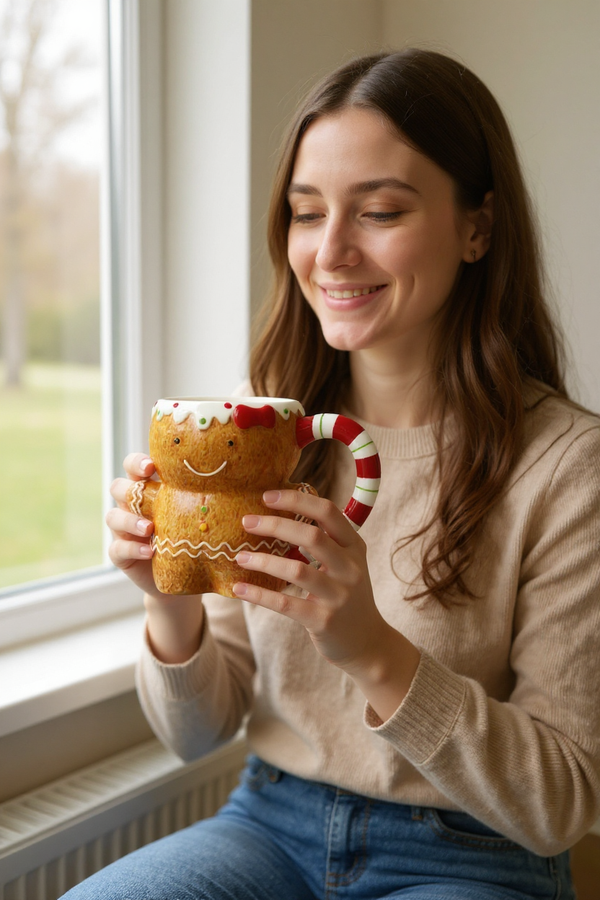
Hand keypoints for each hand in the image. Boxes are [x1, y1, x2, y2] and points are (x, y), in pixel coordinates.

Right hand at [107, 453, 204, 663]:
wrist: (186, 580)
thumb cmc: (200, 538)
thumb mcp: (209, 515)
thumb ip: (222, 498)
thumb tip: (271, 478)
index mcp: (154, 489)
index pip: (136, 465)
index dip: (138, 461)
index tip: (153, 464)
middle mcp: (135, 505)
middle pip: (119, 485)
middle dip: (130, 483)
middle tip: (147, 484)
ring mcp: (125, 530)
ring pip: (113, 516)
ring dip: (130, 519)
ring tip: (150, 527)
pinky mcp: (122, 554)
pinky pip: (117, 547)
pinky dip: (132, 547)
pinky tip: (149, 550)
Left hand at [233, 490, 419, 716]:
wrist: (367, 643)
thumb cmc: (348, 596)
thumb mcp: (346, 564)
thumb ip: (325, 542)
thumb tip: (279, 517)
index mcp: (354, 547)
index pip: (328, 512)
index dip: (296, 501)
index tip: (267, 496)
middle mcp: (350, 568)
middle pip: (311, 536)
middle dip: (274, 525)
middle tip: (246, 521)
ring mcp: (338, 596)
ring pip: (296, 570)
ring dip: (263, 560)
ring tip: (239, 556)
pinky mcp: (323, 621)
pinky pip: (285, 603)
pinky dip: (259, 594)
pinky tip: (240, 588)